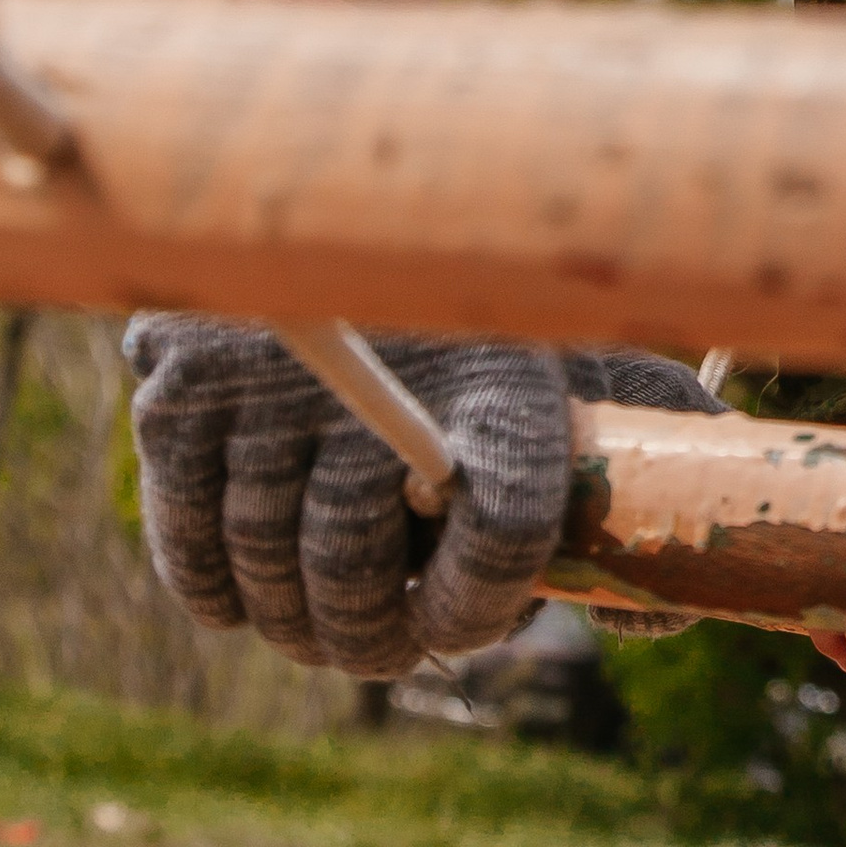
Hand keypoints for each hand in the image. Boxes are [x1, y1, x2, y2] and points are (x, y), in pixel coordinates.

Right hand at [124, 322, 722, 677]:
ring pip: (267, 571)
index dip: (481, 608)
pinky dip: (220, 588)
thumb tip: (667, 619)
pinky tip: (257, 578)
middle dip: (374, 638)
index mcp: (508, 373)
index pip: (506, 526)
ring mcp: (268, 381)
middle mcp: (382, 372)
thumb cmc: (505, 320)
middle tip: (387, 641)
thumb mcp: (603, 368)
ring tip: (327, 612)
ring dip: (296, 621)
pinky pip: (191, 550)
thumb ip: (655, 476)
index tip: (471, 627)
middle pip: (358, 573)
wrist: (374, 205)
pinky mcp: (178, 387)